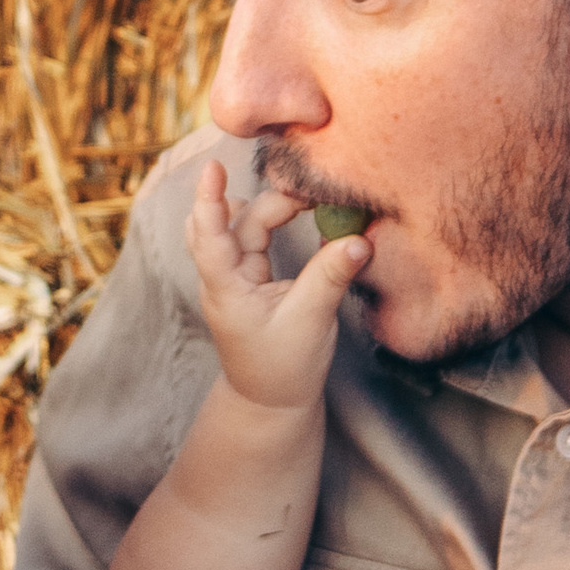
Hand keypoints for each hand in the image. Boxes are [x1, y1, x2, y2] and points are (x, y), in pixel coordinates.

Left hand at [184, 165, 369, 412]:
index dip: (209, 200)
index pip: (210, 237)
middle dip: (270, 200)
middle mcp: (224, 278)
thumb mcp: (312, 322)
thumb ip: (331, 276)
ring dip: (272, 208)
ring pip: (246, 226)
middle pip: (237, 222)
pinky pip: (255, 238)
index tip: (213, 167)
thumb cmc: (284, 368)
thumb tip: (359, 238)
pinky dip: (274, 221)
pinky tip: (300, 213)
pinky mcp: (250, 278)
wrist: (270, 402)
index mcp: (227, 290)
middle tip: (312, 192)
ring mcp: (235, 276)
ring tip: (309, 198)